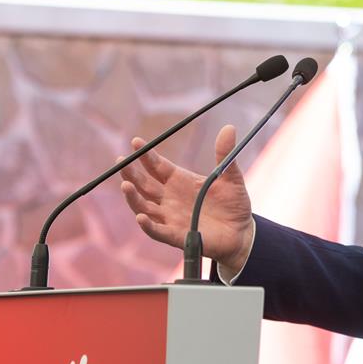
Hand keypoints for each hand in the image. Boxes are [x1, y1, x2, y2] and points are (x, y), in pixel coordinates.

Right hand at [119, 125, 254, 275]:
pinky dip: (148, 225)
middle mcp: (170, 198)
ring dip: (133, 198)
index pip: (157, 166)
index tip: (136, 141)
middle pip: (144, 185)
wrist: (242, 232)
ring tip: (126, 185)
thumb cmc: (233, 204)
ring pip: (145, 206)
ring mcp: (171, 217)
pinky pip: (158, 231)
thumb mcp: (231, 176)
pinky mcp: (177, 235)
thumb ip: (225, 154)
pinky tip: (141, 217)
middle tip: (121, 162)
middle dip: (131, 173)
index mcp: (179, 180)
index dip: (146, 155)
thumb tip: (229, 128)